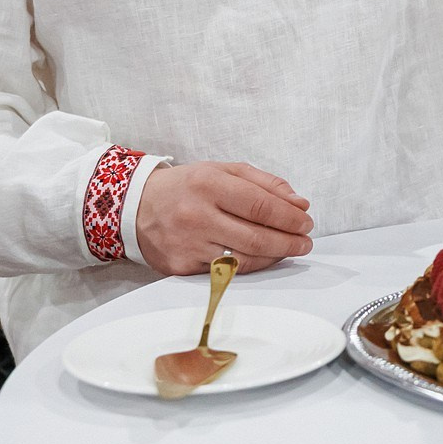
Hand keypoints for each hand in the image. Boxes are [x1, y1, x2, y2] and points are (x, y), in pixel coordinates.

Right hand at [134, 162, 314, 275]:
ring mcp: (188, 244)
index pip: (260, 205)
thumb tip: (298, 204)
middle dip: (289, 241)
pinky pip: (225, 272)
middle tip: (305, 241)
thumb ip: (264, 183)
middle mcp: (197, 216)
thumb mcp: (223, 171)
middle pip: (256, 237)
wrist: (136, 207)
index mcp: (209, 184)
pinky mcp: (181, 267)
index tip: (306, 221)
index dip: (289, 217)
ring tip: (290, 249)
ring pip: (244, 259)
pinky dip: (250, 266)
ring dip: (275, 256)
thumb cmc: (187, 186)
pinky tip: (263, 258)